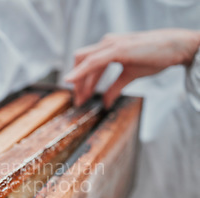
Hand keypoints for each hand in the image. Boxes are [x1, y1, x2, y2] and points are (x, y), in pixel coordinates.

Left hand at [65, 29, 199, 107]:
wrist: (176, 47)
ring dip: (80, 81)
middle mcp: (107, 43)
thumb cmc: (155, 57)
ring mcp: (111, 43)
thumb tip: (106, 103)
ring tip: (81, 99)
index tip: (79, 95)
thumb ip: (115, 88)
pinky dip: (81, 71)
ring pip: (85, 61)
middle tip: (78, 100)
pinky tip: (72, 81)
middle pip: (82, 61)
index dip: (80, 79)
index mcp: (108, 47)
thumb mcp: (130, 75)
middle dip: (78, 82)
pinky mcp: (118, 48)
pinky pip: (94, 61)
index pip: (87, 62)